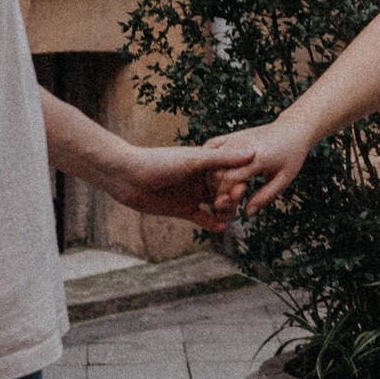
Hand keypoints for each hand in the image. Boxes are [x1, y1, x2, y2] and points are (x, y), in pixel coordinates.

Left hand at [115, 143, 244, 227]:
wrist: (127, 176)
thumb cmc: (159, 161)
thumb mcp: (194, 160)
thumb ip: (223, 159)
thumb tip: (252, 151)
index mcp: (206, 162)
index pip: (230, 172)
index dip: (238, 181)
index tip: (242, 188)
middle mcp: (201, 178)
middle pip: (226, 190)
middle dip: (232, 198)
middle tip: (231, 204)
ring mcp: (192, 194)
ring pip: (216, 205)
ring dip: (224, 211)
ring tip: (227, 217)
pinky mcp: (182, 209)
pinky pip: (203, 218)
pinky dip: (212, 223)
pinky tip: (221, 227)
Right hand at [204, 115, 312, 211]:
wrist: (292, 130)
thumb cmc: (291, 156)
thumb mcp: (283, 180)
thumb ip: (264, 197)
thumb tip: (246, 213)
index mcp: (257, 158)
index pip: (230, 179)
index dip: (224, 196)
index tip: (225, 208)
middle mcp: (242, 146)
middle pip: (216, 171)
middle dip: (214, 191)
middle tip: (220, 203)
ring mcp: (235, 138)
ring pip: (210, 160)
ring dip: (208, 178)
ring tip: (216, 192)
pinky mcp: (231, 135)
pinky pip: (210, 146)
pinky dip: (207, 160)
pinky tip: (210, 173)